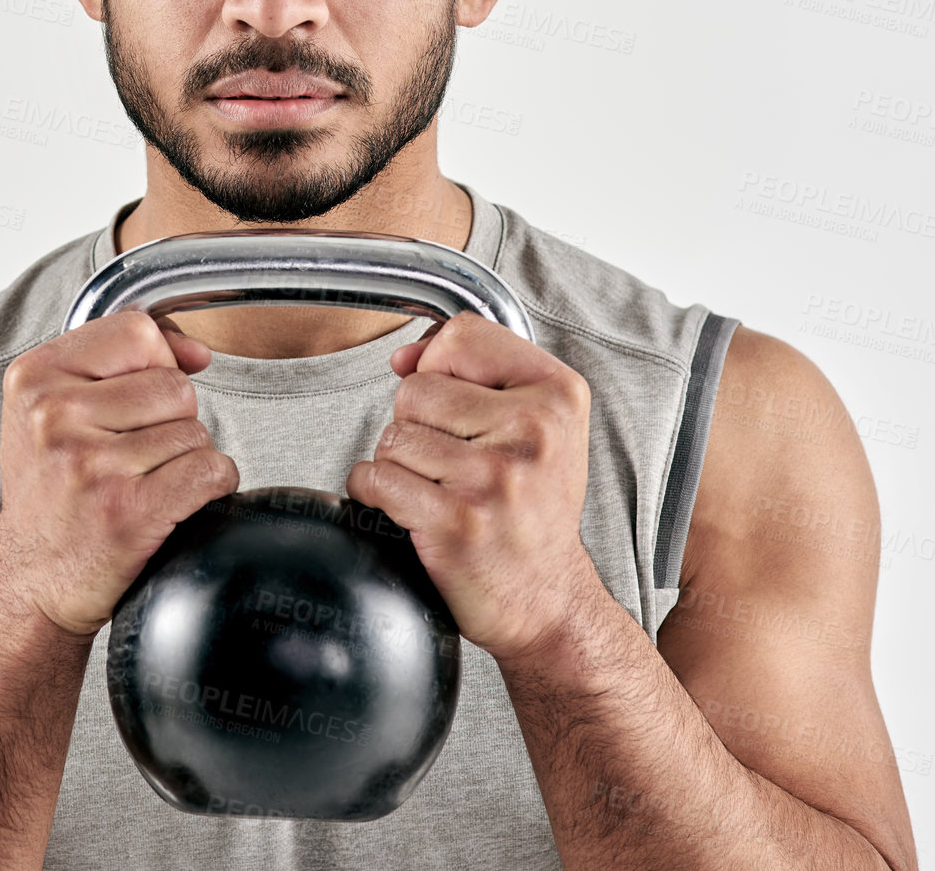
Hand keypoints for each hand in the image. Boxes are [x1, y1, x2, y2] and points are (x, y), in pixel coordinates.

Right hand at [0, 311, 239, 638]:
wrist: (28, 585)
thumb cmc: (50, 495)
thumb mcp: (55, 411)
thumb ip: (120, 362)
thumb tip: (196, 352)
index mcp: (33, 378)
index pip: (137, 330)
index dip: (154, 363)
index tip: (135, 402)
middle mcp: (55, 416)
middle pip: (174, 385)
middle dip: (169, 422)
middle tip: (128, 458)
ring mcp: (91, 464)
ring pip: (195, 431)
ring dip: (183, 460)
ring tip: (139, 484)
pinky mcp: (127, 510)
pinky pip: (210, 471)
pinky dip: (208, 488)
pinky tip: (169, 503)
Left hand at [345, 312, 597, 666]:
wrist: (547, 601)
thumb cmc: (534, 511)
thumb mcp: (538, 426)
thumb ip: (475, 372)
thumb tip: (404, 357)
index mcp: (557, 395)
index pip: (464, 335)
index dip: (439, 361)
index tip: (450, 398)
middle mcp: (532, 431)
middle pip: (417, 388)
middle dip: (419, 425)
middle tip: (455, 463)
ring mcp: (493, 476)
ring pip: (393, 434)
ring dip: (401, 464)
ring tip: (441, 489)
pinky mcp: (456, 520)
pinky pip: (377, 478)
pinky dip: (377, 493)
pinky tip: (413, 509)